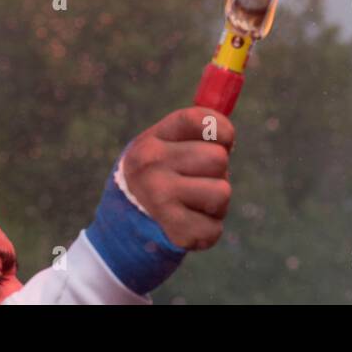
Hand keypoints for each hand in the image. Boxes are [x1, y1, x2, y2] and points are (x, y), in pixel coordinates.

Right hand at [122, 107, 233, 250]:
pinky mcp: (174, 230)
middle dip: (217, 173)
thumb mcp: (164, 148)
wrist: (123, 227)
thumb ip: (195, 134)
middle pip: (218, 158)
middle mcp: (150, 163)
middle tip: (196, 182)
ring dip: (216, 204)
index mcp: (151, 139)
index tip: (223, 143)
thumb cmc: (159, 179)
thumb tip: (228, 136)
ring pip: (222, 192)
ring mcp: (159, 197)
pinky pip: (215, 228)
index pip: (202, 121)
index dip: (223, 131)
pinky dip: (207, 230)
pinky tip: (187, 225)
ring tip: (192, 204)